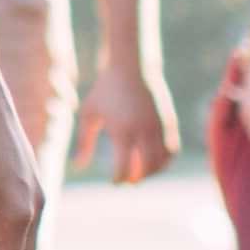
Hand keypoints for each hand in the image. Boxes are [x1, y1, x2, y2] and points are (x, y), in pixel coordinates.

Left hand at [68, 57, 174, 187]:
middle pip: (146, 169)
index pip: (124, 168)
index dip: (119, 180)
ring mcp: (159, 127)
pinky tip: (153, 160)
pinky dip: (164, 160)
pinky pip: (172, 150)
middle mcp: (143, 132)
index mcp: (122, 131)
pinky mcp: (169, 122)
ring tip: (140, 172)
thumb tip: (77, 166)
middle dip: (136, 179)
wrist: (131, 66)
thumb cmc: (105, 90)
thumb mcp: (89, 114)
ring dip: (152, 172)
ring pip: (162, 162)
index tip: (113, 182)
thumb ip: (83, 142)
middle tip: (127, 181)